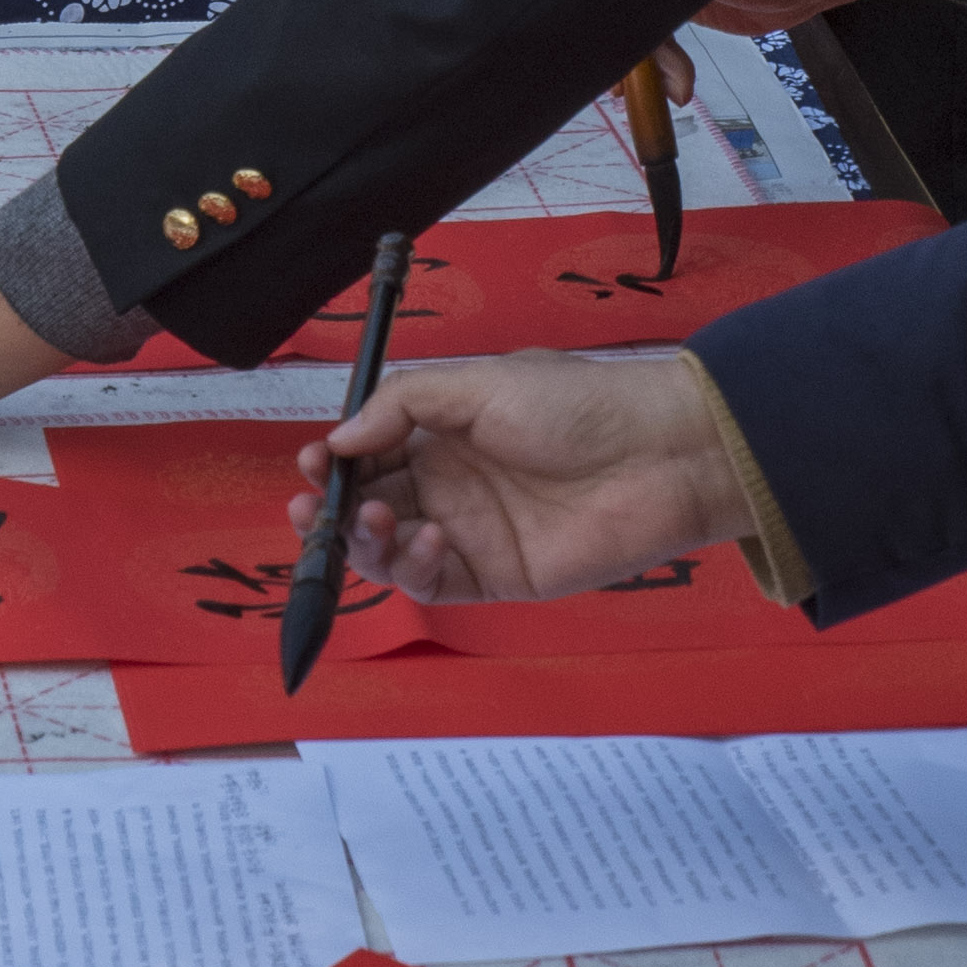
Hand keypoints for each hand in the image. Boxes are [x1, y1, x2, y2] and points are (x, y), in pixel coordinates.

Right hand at [291, 348, 750, 601]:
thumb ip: (405, 406)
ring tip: (367, 516)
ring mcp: (470, 533)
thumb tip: (339, 438)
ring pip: (389, 550)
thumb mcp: (480, 383)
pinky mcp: (495, 577)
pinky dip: (415, 567)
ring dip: (363, 539)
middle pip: (367, 507)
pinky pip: (433, 583)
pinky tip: (430, 538)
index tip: (310, 461)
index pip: (368, 454)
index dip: (333, 462)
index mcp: (443, 432)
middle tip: (309, 505)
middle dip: (329, 509)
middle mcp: (448, 484)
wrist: (657, 454)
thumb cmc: (574, 404)